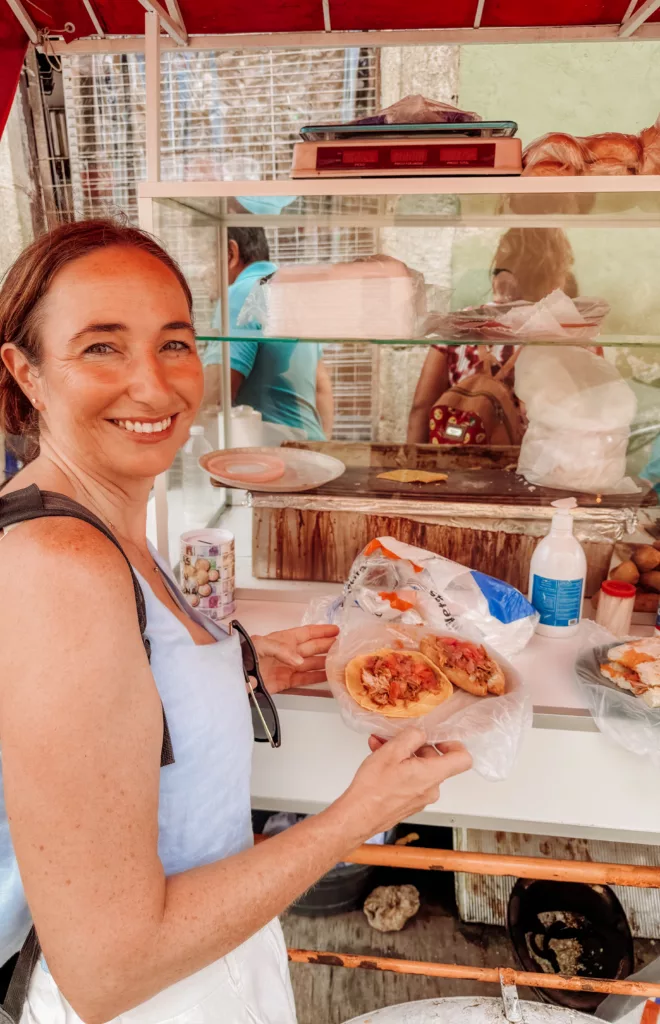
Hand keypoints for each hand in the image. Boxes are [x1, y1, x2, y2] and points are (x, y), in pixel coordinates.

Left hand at [252, 625, 338, 694]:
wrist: (234, 675)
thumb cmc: (245, 654)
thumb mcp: (261, 645)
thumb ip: (282, 650)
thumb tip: (300, 662)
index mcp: (284, 639)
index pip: (307, 633)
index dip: (321, 631)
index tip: (336, 630)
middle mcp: (288, 652)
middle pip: (312, 648)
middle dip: (327, 646)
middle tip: (344, 646)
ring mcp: (287, 667)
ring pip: (311, 664)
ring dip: (325, 662)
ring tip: (340, 661)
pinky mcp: (285, 682)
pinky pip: (304, 679)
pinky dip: (316, 678)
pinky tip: (328, 676)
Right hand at [338, 728, 471, 843]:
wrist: (358, 816)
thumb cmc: (374, 787)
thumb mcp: (393, 751)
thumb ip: (412, 736)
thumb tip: (421, 734)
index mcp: (433, 774)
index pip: (463, 759)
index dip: (454, 744)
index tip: (438, 738)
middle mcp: (432, 789)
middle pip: (435, 761)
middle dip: (415, 746)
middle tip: (395, 738)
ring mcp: (421, 798)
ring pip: (418, 769)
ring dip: (402, 755)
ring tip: (380, 747)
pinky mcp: (409, 803)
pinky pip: (410, 780)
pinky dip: (398, 768)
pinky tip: (378, 761)